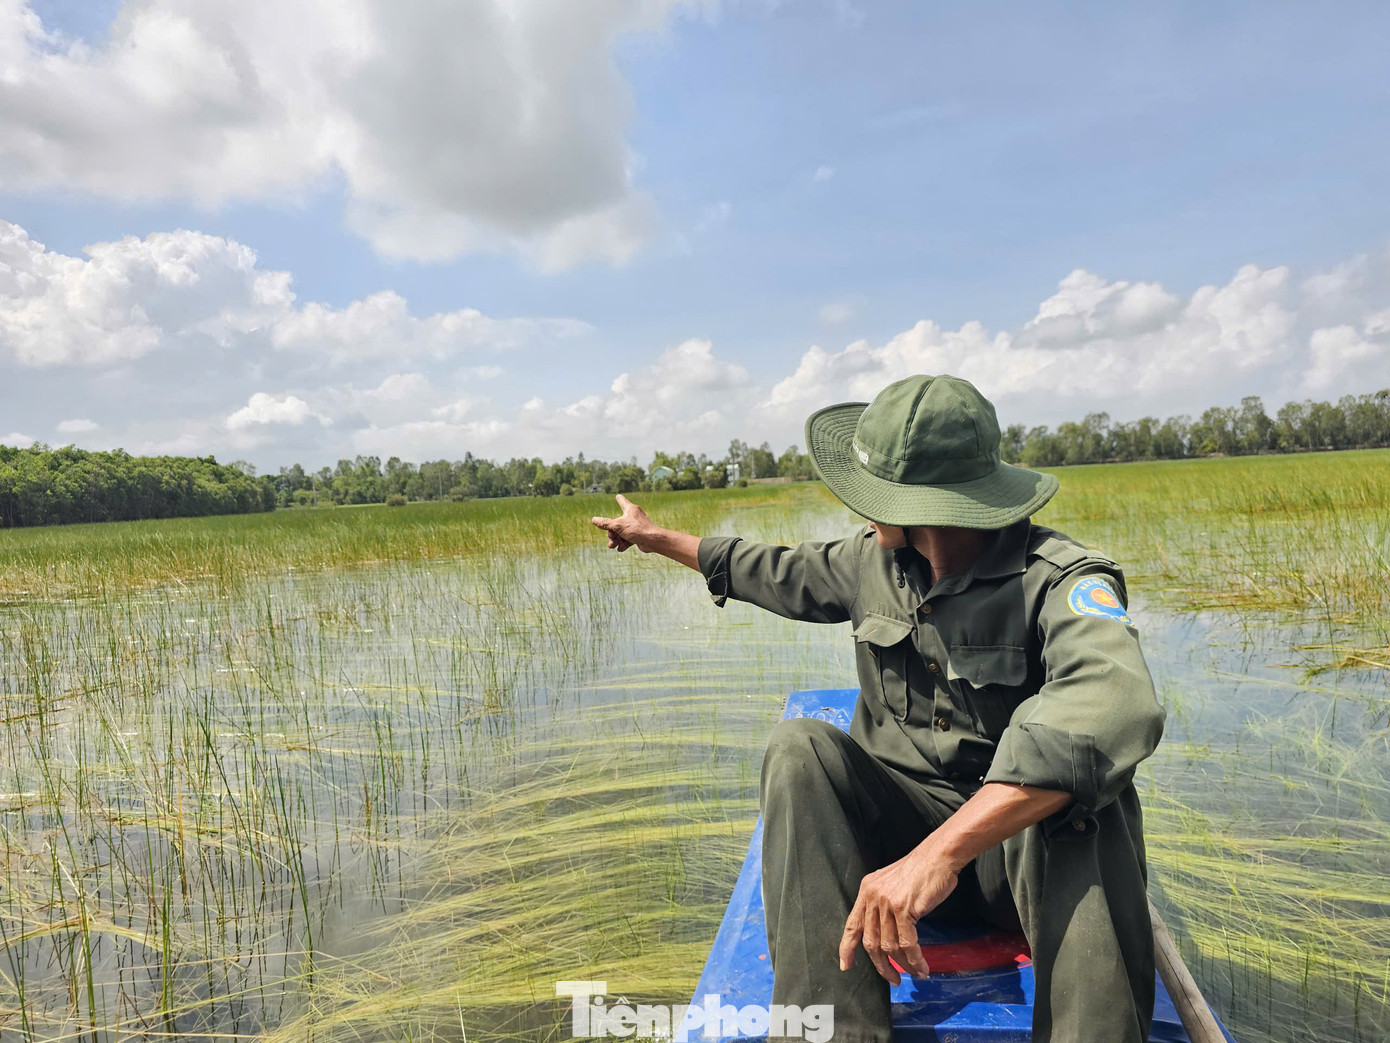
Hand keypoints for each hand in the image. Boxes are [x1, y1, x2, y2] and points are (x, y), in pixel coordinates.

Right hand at [591, 494, 658, 552]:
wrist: (652, 540)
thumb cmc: (637, 529)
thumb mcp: (617, 526)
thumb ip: (605, 523)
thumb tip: (594, 520)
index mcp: (630, 509)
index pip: (622, 501)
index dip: (619, 499)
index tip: (617, 496)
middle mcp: (634, 517)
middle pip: (618, 522)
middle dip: (611, 531)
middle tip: (611, 537)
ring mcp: (636, 527)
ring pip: (622, 533)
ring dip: (615, 540)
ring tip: (612, 546)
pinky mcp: (638, 536)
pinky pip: (628, 540)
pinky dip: (623, 544)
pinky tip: (620, 549)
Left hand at [839, 849, 958, 985]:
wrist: (937, 857)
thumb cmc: (920, 872)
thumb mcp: (892, 886)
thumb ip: (883, 907)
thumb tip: (884, 937)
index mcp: (866, 891)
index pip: (852, 925)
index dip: (847, 948)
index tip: (845, 965)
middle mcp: (872, 897)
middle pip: (870, 942)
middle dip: (881, 966)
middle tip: (893, 979)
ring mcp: (887, 903)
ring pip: (890, 946)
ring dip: (903, 965)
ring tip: (915, 973)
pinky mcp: (904, 909)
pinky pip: (907, 943)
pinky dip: (915, 959)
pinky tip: (922, 966)